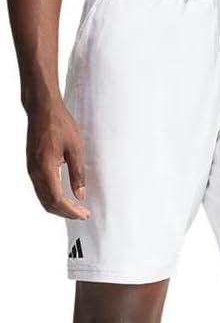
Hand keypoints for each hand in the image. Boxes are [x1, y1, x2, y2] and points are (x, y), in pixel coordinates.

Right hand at [26, 98, 89, 219]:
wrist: (42, 108)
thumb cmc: (59, 123)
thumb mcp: (75, 148)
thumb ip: (78, 174)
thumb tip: (80, 195)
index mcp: (45, 167)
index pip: (57, 199)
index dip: (71, 211)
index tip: (84, 214)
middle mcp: (35, 171)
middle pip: (48, 203)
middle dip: (66, 213)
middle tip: (83, 214)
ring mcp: (31, 169)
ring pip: (43, 198)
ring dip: (59, 207)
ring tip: (76, 208)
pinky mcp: (32, 166)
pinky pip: (40, 189)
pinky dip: (52, 199)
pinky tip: (65, 197)